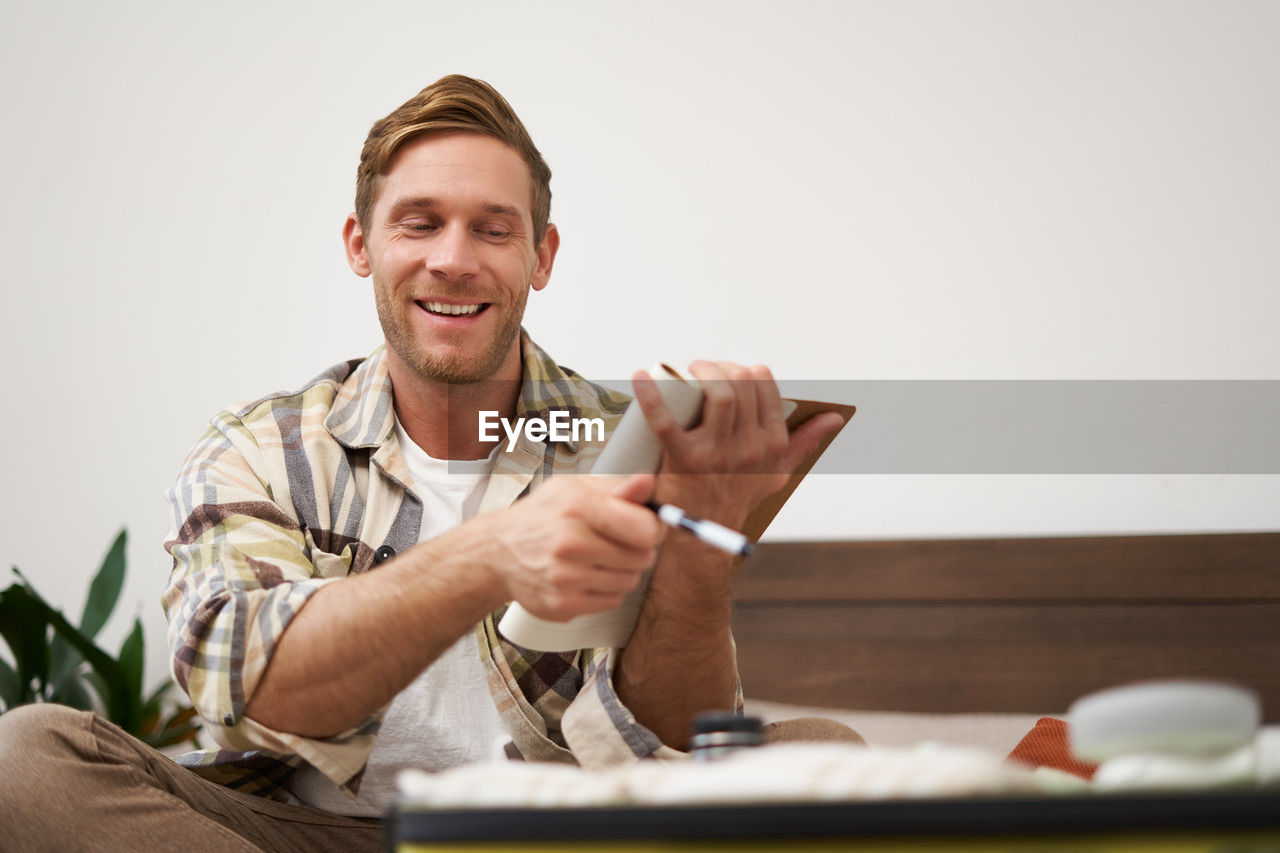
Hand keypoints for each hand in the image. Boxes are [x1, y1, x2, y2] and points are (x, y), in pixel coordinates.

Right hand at [484, 474, 662, 621]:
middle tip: (615, 542)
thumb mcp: (576, 488)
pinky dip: (606, 590)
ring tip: (598, 558)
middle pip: (643, 558)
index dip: (652, 528)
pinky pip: (612, 601)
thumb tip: (649, 483)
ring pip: (630, 582)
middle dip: (637, 550)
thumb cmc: (544, 515)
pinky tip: (586, 576)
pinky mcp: (562, 605)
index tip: (642, 526)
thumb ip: (618, 487)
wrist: (499, 551)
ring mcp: (565, 578)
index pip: (645, 529)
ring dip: (622, 571)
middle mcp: (570, 543)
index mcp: (577, 507)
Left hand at [632, 361, 843, 530]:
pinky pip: (666, 420)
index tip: (729, 373)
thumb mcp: (777, 472)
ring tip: (688, 371)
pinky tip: (639, 377)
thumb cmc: (739, 495)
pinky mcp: (684, 461)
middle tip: (701, 369)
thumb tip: (834, 417)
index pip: (763, 384)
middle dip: (720, 366)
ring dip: (702, 372)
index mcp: (773, 444)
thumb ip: (806, 442)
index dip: (744, 369)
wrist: (705, 535)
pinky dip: (649, 395)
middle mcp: (750, 447)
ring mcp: (718, 454)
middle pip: (740, 384)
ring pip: (719, 394)